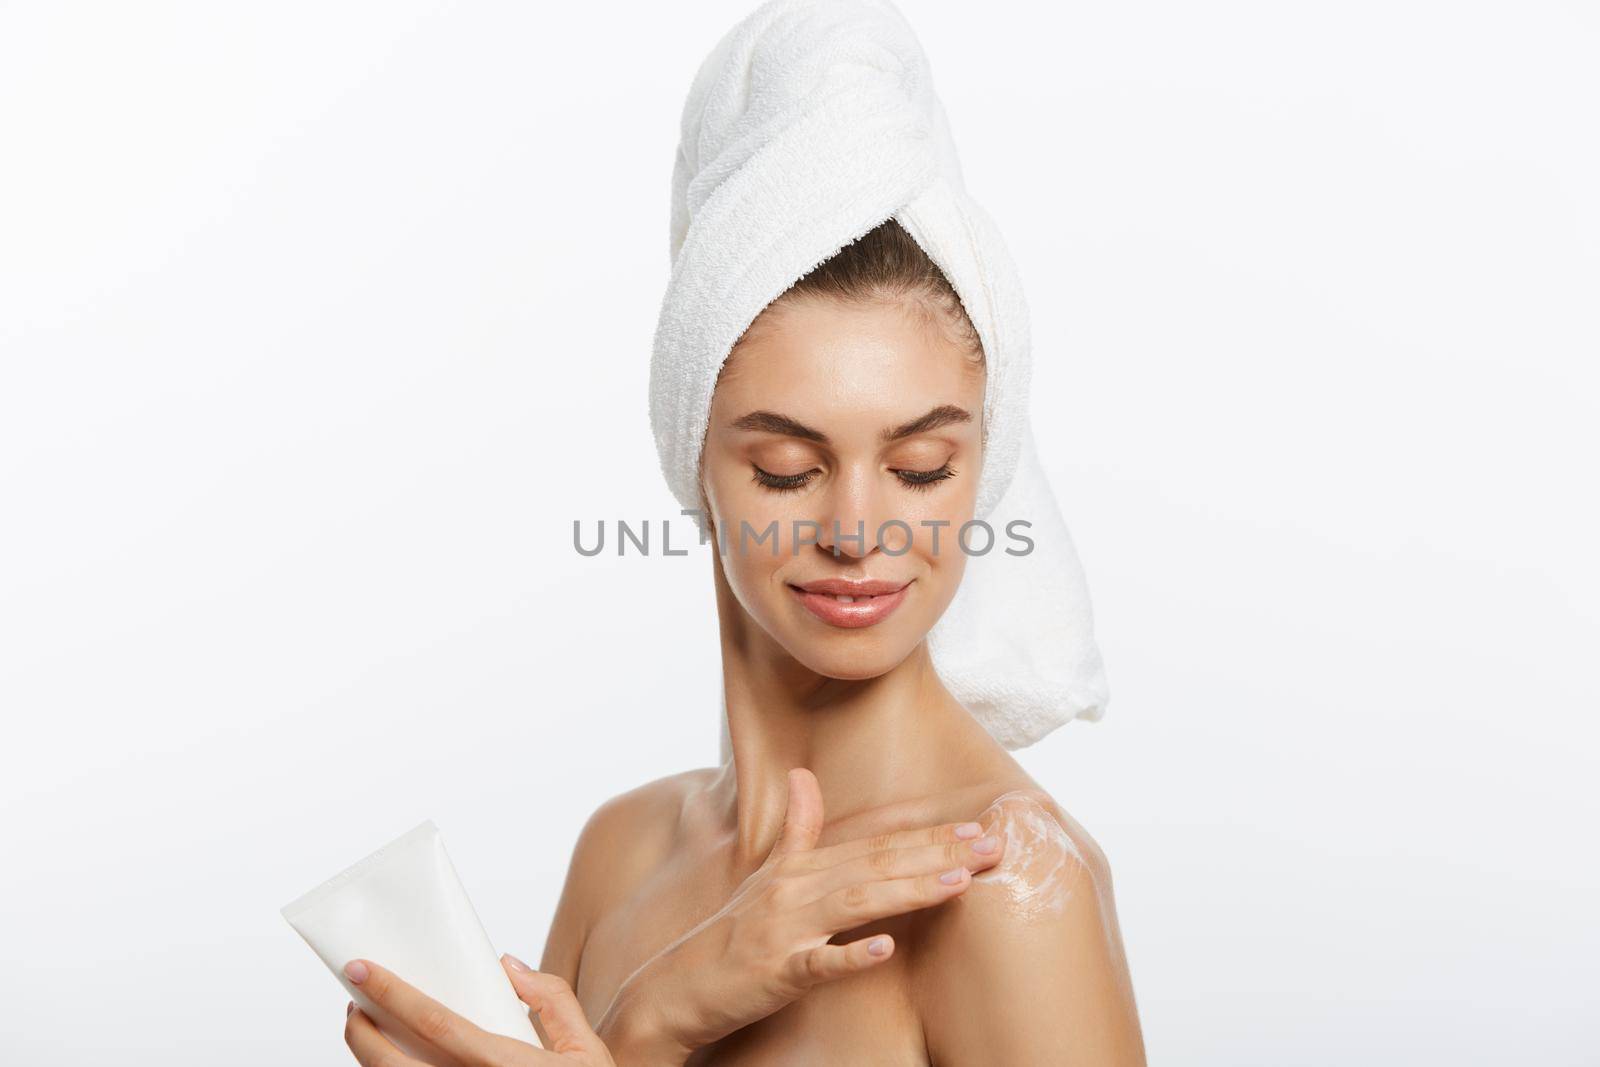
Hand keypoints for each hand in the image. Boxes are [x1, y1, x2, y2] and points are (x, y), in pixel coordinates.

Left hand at [342, 955, 612, 1066]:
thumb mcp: (586, 1049)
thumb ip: (552, 1000)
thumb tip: (507, 966)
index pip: (434, 1024)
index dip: (392, 995)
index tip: (362, 970)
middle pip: (391, 1066)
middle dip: (360, 1031)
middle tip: (354, 1002)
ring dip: (368, 1058)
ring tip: (367, 1028)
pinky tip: (391, 1062)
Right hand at [596, 767, 1006, 1058]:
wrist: (675, 988)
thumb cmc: (730, 934)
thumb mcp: (765, 877)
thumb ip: (795, 829)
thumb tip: (801, 775)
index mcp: (801, 868)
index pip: (876, 844)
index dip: (928, 834)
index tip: (979, 826)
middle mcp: (795, 889)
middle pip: (876, 864)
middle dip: (938, 852)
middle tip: (993, 844)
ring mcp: (784, 929)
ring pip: (856, 903)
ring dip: (909, 890)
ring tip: (958, 881)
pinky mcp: (773, 972)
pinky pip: (815, 964)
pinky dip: (851, 956)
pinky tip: (886, 950)